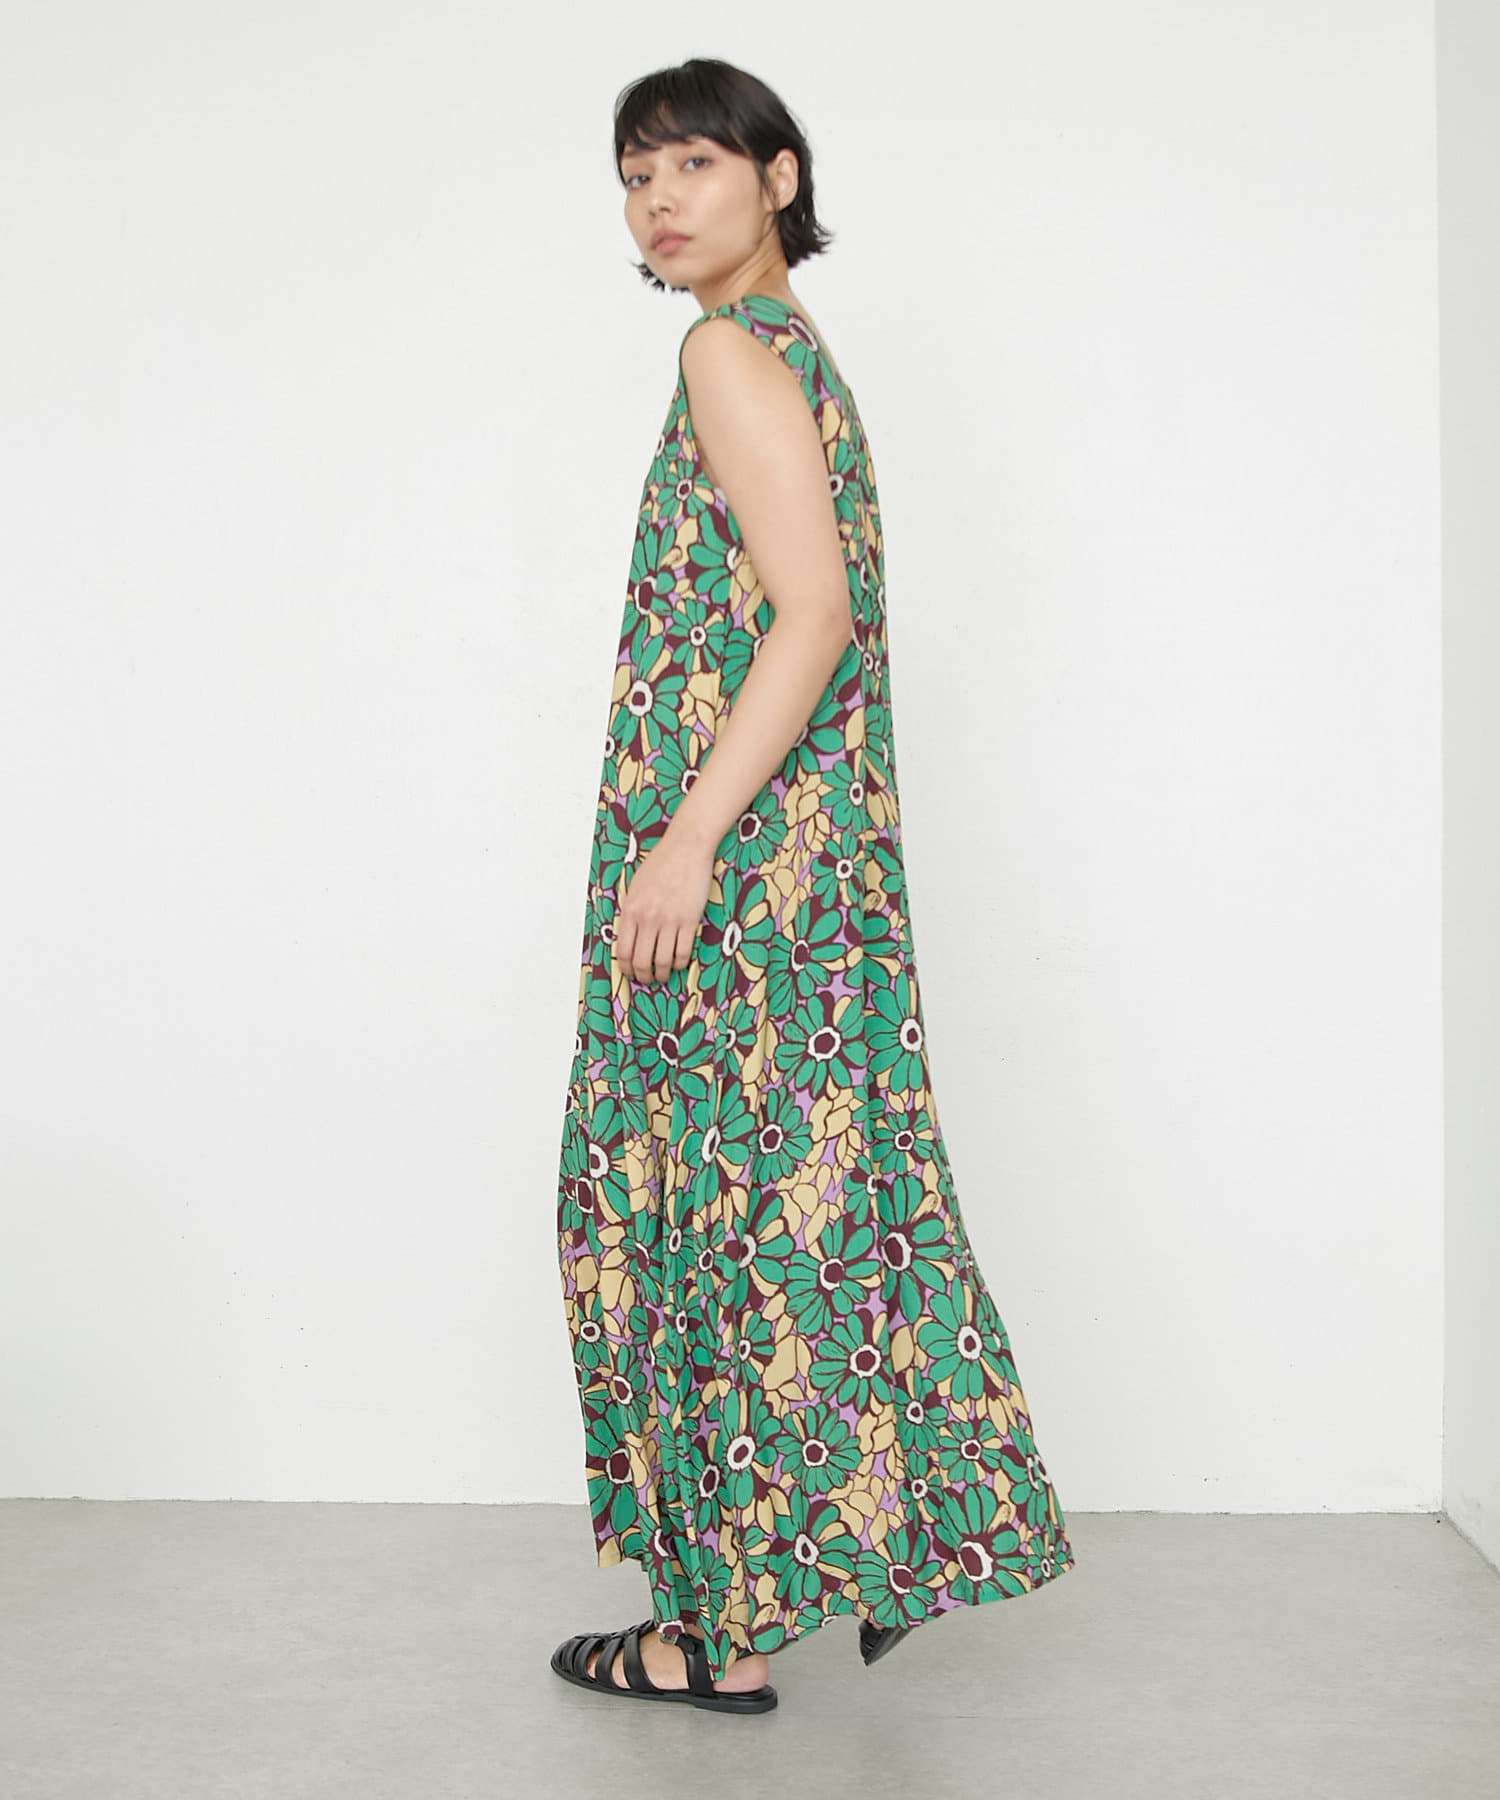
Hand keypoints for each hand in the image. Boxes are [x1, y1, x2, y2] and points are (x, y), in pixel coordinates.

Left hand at [615, 827, 715, 981]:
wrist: (686, 847)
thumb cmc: (661, 863)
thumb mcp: (635, 886)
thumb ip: (631, 912)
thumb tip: (629, 936)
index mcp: (631, 910)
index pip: (623, 951)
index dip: (626, 968)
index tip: (630, 972)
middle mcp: (648, 918)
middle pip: (642, 961)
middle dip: (643, 975)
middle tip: (647, 978)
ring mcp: (669, 920)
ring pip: (663, 961)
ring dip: (662, 973)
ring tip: (663, 974)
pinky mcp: (689, 920)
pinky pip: (682, 952)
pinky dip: (679, 963)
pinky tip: (678, 962)